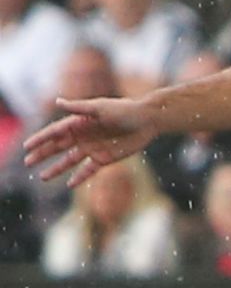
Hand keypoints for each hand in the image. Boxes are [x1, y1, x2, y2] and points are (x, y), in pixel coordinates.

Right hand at [24, 96, 159, 186]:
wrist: (147, 121)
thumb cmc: (125, 110)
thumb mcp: (100, 108)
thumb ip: (79, 107)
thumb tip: (58, 102)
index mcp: (79, 122)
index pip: (54, 132)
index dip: (40, 139)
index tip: (26, 146)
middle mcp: (83, 136)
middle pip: (58, 147)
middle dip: (42, 154)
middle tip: (28, 162)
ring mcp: (93, 148)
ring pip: (70, 161)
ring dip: (56, 168)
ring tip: (42, 177)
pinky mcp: (105, 158)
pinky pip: (89, 170)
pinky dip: (79, 177)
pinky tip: (69, 184)